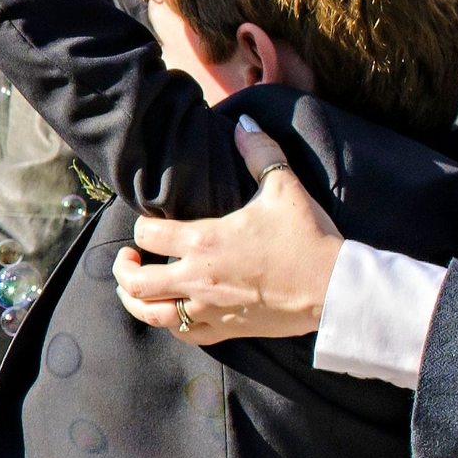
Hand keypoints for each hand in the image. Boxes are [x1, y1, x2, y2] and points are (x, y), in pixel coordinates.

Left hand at [113, 119, 343, 344]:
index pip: (146, 235)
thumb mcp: (285, 188)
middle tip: (129, 259)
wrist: (334, 287)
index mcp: (204, 241)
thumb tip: (245, 124)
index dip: (140, 229)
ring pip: (151, 314)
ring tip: (134, 290)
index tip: (147, 227)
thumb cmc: (308, 237)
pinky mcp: (227, 329)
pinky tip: (171, 313)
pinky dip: (170, 324)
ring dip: (135, 302)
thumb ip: (260, 153)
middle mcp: (198, 277)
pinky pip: (183, 333)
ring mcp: (210, 307)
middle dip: (123, 269)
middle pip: (135, 281)